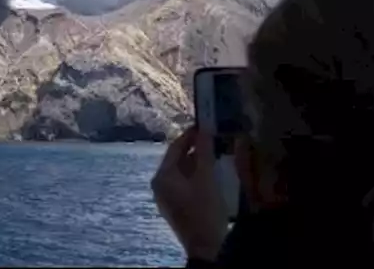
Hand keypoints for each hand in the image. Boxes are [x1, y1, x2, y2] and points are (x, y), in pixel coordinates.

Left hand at [151, 126, 227, 260]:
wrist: (205, 248)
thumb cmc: (204, 211)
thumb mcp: (207, 179)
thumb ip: (204, 153)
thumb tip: (204, 130)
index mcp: (162, 176)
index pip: (174, 148)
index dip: (190, 135)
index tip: (204, 124)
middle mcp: (159, 185)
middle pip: (177, 160)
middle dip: (194, 149)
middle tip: (212, 138)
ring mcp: (166, 197)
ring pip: (181, 172)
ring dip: (197, 162)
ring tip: (214, 153)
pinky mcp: (176, 207)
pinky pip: (184, 184)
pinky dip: (196, 176)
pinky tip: (211, 174)